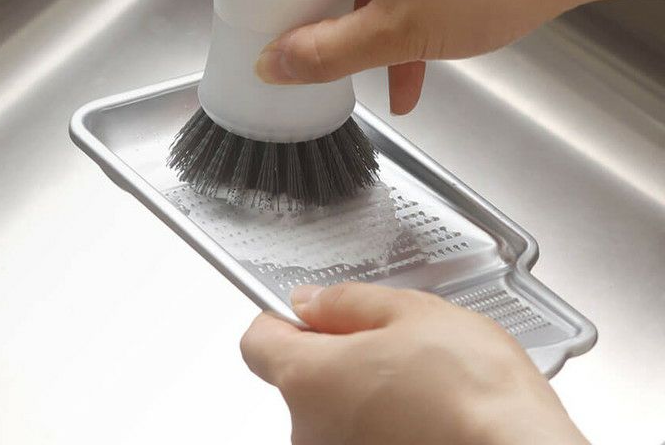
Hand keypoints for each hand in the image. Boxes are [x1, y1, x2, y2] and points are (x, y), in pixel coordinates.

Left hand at [240, 283, 588, 444]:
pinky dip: (381, 426)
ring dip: (362, 392)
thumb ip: (347, 303)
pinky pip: (359, 439)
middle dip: (334, 354)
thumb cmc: (474, 393)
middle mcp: (310, 433)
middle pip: (298, 378)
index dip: (281, 318)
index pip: (257, 341)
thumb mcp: (410, 313)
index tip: (310, 311)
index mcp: (309, 379)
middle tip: (389, 340)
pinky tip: (426, 416)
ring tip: (419, 381)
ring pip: (333, 413)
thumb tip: (312, 301)